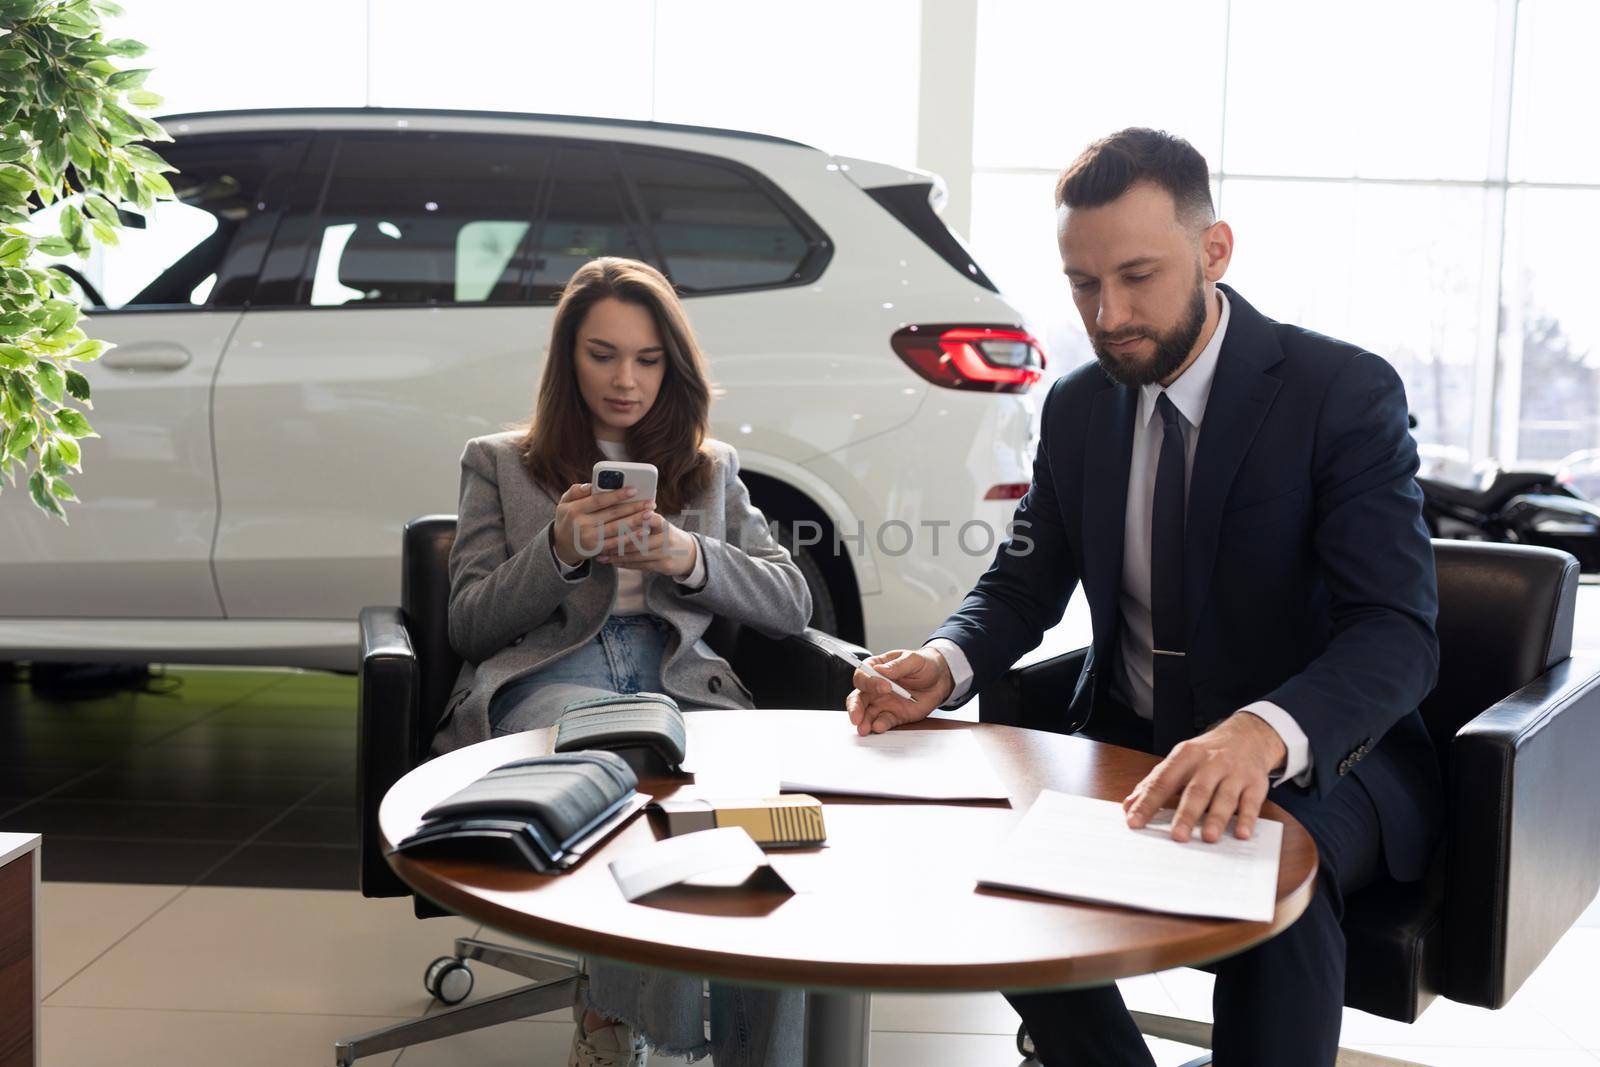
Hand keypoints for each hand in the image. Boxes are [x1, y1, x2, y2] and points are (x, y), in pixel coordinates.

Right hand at [551, 482, 654, 567]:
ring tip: (650, 514)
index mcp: (574, 509)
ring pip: (617, 529)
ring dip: (636, 521)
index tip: (634, 489)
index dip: (617, 495)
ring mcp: (590, 539)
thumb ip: (576, 491)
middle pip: (612, 514)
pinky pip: (617, 543)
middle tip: (650, 502)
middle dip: (633, 507)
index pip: (598, 500)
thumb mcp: (565, 503)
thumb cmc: (568, 518)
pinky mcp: (597, 549)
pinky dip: (631, 537)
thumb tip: (591, 485)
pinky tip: (643, 531)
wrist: (561, 545)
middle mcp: (581, 525)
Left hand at [599, 514, 697, 578]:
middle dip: (618, 541)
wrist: (689, 554)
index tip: (615, 520)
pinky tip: (612, 562)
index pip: (648, 518)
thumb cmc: (666, 535)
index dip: (633, 519)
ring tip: (602, 554)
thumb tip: (616, 511)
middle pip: (639, 539)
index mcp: (663, 523)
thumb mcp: (660, 524)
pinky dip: (625, 564)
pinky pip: (640, 565)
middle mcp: (665, 537)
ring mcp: (665, 552)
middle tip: (600, 542)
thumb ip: (643, 519)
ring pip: (638, 554)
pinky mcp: (663, 565)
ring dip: (618, 555)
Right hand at [845, 647, 954, 735]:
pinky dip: (879, 725)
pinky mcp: (893, 716)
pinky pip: (883, 722)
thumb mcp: (914, 660)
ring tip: (864, 729)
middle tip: (856, 717)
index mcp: (876, 669)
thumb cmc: (924, 665)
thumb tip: (881, 670)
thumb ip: (898, 665)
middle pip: (858, 698)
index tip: (885, 687)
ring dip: (863, 722)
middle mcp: (875, 688)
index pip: (863, 675)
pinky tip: (879, 727)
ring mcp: (882, 703)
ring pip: (866, 714)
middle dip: (855, 708)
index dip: (870, 682)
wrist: (939, 681)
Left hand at [1122, 712, 1286, 841]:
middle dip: (1186, 814)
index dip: (1148, 802)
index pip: (1163, 781)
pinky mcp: (1256, 783)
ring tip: (1207, 837)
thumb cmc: (1207, 754)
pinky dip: (1247, 819)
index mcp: (1185, 756)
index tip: (1134, 822)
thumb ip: (1154, 783)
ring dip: (1216, 818)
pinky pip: (1252, 802)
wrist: (1247, 735)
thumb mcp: (1179, 760)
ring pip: (1225, 797)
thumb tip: (1128, 806)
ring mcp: (1234, 772)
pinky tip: (1241, 834)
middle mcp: (1210, 763)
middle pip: (1196, 790)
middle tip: (1177, 837)